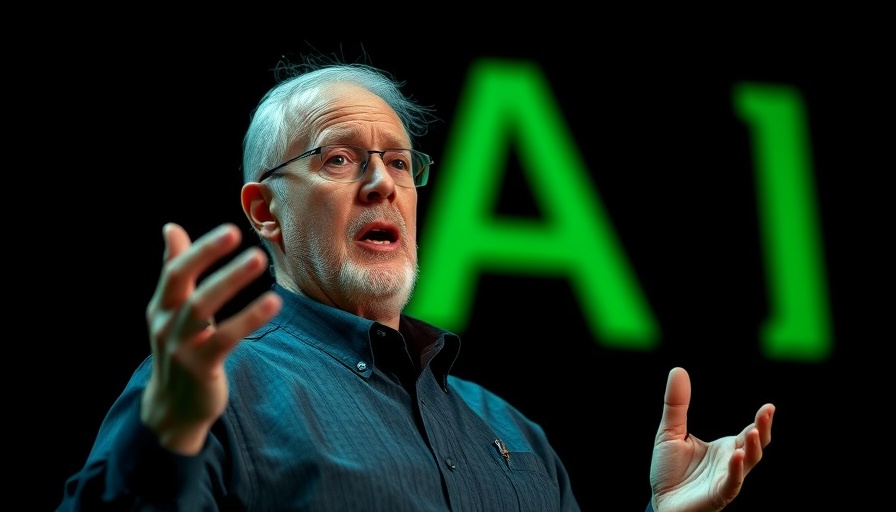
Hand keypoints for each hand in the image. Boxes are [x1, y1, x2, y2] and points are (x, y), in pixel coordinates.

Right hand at [141, 223, 281, 453]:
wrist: (172, 409)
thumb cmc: (180, 351)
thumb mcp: (172, 312)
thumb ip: (174, 271)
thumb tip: (171, 228)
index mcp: (161, 306)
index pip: (175, 269)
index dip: (200, 248)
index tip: (228, 229)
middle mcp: (165, 323)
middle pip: (181, 280)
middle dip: (206, 254)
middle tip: (236, 233)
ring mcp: (180, 346)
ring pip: (202, 306)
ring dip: (230, 280)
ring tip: (258, 259)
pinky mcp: (200, 366)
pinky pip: (226, 337)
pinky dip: (249, 317)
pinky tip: (273, 303)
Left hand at [649, 367, 774, 511]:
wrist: (660, 502)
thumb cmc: (669, 471)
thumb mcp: (670, 432)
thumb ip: (676, 404)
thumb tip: (678, 370)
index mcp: (725, 448)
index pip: (749, 431)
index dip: (761, 420)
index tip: (769, 406)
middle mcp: (731, 462)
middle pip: (755, 445)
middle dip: (763, 429)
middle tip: (767, 411)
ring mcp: (727, 479)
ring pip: (748, 463)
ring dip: (753, 448)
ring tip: (754, 431)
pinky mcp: (718, 494)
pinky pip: (732, 482)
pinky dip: (736, 470)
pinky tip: (736, 455)